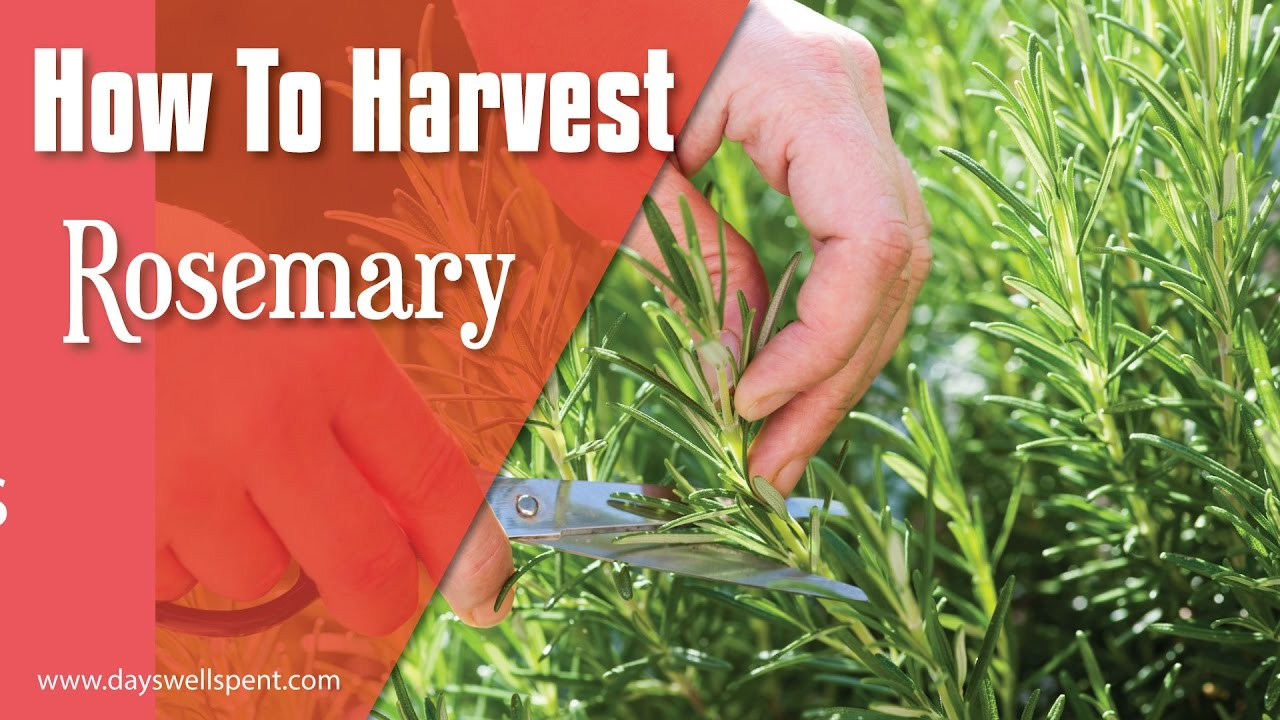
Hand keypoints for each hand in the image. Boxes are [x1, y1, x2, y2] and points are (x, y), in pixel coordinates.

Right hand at [153, 204, 513, 633]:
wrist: (63, 264)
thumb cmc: (192, 291)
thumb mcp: (292, 320)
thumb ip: (353, 417)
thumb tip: (409, 517)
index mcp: (328, 355)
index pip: (429, 473)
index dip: (465, 543)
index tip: (483, 583)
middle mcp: (263, 421)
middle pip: (361, 561)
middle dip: (380, 594)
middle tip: (378, 596)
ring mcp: (181, 474)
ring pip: (257, 574)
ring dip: (250, 544)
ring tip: (210, 468)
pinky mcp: (110, 514)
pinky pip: (172, 577)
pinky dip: (173, 548)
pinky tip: (154, 479)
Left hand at [628, 0, 931, 493]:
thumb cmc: (564, 45)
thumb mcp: (609, 166)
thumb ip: (685, 260)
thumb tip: (736, 372)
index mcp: (807, 87)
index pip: (870, 245)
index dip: (820, 343)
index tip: (748, 403)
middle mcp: (850, 90)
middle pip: (891, 263)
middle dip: (831, 377)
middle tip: (770, 470)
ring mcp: (845, 104)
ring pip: (882, 257)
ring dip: (833, 357)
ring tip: (776, 446)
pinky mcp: (821, 126)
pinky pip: (849, 233)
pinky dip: (819, 309)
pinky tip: (779, 373)